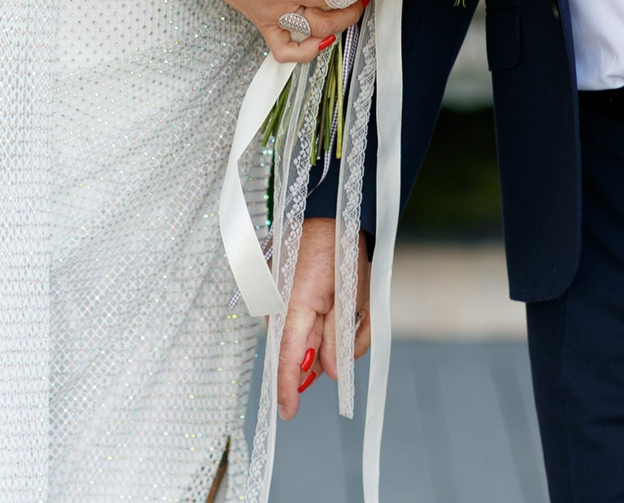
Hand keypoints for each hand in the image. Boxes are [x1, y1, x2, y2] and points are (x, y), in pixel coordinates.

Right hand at [276, 216, 369, 418]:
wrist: (327, 210)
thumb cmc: (343, 250)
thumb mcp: (353, 297)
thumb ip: (339, 338)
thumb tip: (329, 373)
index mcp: (295, 304)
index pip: (287, 358)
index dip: (287, 388)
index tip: (288, 412)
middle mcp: (274, 301)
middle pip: (295, 347)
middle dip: (321, 351)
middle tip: (352, 327)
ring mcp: (270, 293)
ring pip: (296, 332)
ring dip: (321, 331)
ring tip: (347, 303)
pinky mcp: (271, 285)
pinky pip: (291, 314)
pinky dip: (313, 316)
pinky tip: (332, 296)